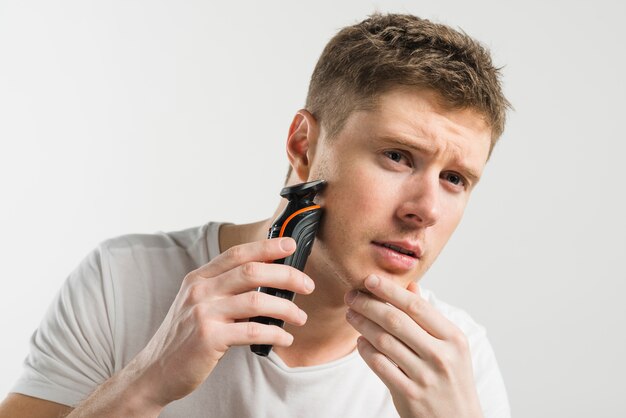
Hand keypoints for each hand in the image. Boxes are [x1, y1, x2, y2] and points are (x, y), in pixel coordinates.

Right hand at [127, 237, 314, 409]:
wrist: (155, 372)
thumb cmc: (184, 338)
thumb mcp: (196, 304)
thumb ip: (223, 289)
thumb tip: (267, 281)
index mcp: (198, 278)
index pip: (237, 253)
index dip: (266, 246)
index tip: (290, 245)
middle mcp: (200, 291)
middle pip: (252, 272)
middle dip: (286, 275)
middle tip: (308, 285)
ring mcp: (203, 313)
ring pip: (257, 300)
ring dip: (286, 308)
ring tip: (300, 317)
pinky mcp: (209, 338)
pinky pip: (252, 330)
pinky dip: (275, 333)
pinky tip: (285, 337)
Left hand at [344, 275, 482, 417]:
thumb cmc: (452, 381)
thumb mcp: (452, 348)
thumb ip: (429, 318)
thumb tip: (411, 288)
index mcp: (453, 338)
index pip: (416, 306)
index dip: (389, 290)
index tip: (369, 280)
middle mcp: (441, 355)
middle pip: (396, 321)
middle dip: (368, 304)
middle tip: (351, 296)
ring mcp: (425, 376)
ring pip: (384, 342)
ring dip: (362, 324)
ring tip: (351, 315)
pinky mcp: (409, 395)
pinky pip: (380, 366)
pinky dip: (366, 351)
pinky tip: (360, 342)